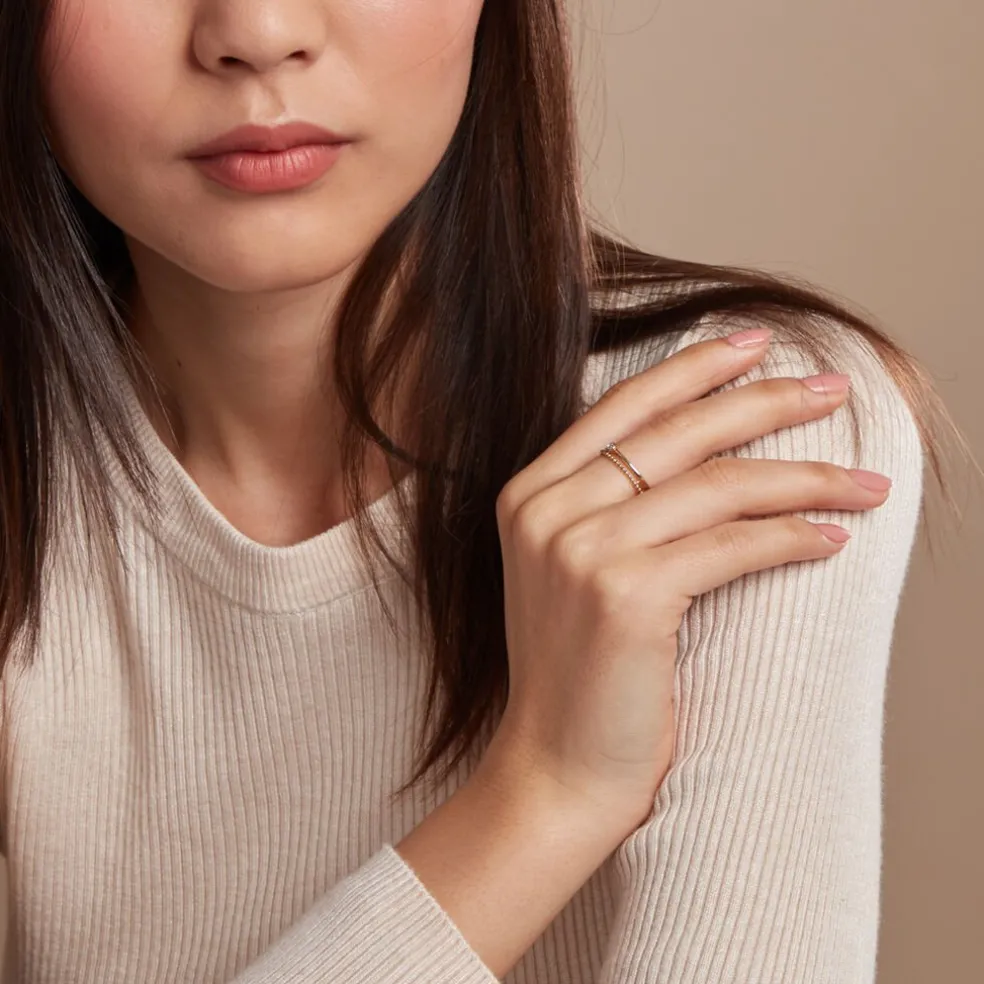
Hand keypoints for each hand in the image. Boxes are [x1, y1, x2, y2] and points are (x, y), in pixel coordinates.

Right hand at [486, 328, 893, 834]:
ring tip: (862, 482)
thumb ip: (609, 504)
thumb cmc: (579, 670)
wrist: (556, 764)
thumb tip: (708, 450)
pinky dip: (792, 538)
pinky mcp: (625, 595)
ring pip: (718, 486)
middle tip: (831, 390)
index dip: (695, 368)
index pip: (625, 407)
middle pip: (678, 431)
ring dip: (804, 479)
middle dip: (766, 401)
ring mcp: (580, 550)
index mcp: (529, 493)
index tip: (755, 344)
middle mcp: (547, 510)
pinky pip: (732, 546)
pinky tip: (831, 538)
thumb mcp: (571, 569)